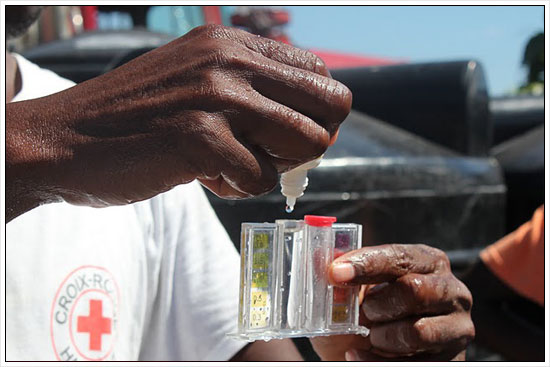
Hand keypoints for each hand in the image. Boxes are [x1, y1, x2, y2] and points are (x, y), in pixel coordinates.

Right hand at [6, 25, 350, 219]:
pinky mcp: (201, 139)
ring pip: (306, 145)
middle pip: (330, 108)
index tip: (283, 133)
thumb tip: (312, 122)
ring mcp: (218, 97)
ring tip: (228, 163)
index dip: (314, 113)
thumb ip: (252, 87)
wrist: (65, 138)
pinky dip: (236, 188)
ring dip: (272, 166)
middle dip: (305, 143)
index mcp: (234, 43)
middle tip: (264, 154)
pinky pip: (261, 181)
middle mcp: (232, 61)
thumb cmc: (136, 117)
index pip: (321, 75)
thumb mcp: (198, 79)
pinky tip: (200, 174)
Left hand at [310, 244, 473, 360]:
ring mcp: (457, 327)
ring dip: (381, 337)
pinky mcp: (454, 360)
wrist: (375, 353)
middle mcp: (451, 290)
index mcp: (428, 262)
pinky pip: (414, 364)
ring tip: (370, 336)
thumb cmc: (368, 316)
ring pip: (417, 332)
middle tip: (362, 313)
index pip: (399, 257)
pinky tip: (358, 354)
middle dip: (377, 304)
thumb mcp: (355, 292)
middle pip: (413, 290)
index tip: (336, 272)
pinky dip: (377, 362)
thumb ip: (343, 275)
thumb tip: (320, 259)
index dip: (366, 263)